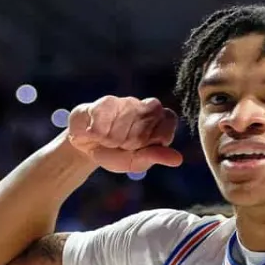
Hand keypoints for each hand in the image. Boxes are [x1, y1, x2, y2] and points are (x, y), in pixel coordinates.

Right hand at [66, 96, 182, 173]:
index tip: (142, 147)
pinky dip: (99, 132)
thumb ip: (155, 157)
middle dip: (133, 140)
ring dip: (114, 138)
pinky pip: (105, 117)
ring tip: (109, 141)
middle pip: (147, 120)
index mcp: (158, 120)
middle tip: (123, 146)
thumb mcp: (136, 162)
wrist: (87, 150)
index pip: (169, 120)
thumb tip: (177, 159)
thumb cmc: (116, 155)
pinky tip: (96, 134)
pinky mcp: (104, 102)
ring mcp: (125, 102)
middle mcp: (144, 107)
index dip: (155, 136)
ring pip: (125, 120)